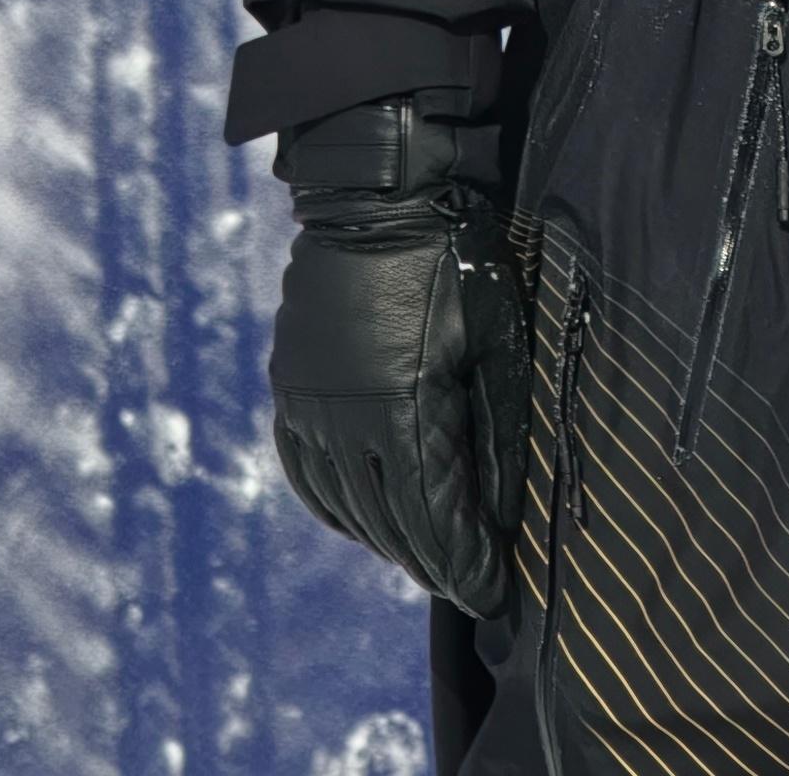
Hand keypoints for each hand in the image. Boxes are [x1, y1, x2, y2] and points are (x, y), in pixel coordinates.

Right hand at [268, 96, 526, 615]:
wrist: (379, 193)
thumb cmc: (457, 259)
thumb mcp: (496, 341)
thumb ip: (494, 432)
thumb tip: (498, 515)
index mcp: (407, 404)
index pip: (436, 517)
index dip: (466, 565)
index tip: (493, 595)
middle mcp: (348, 414)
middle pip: (389, 521)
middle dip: (432, 562)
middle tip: (467, 585)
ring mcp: (310, 399)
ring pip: (344, 502)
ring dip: (384, 540)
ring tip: (422, 557)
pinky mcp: (290, 382)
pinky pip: (303, 467)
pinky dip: (333, 505)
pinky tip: (358, 519)